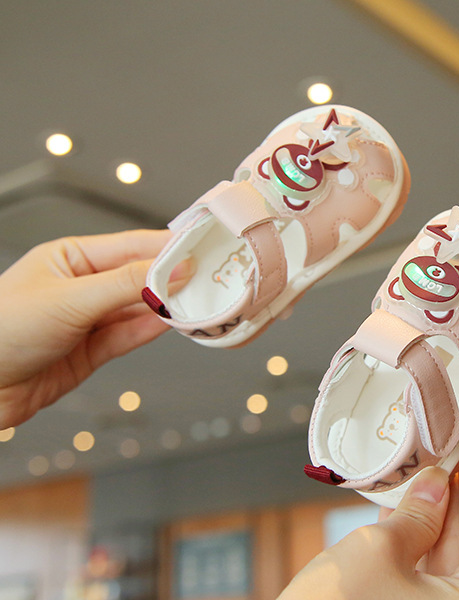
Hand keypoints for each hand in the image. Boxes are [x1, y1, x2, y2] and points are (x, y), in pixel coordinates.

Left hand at [0, 230, 186, 428]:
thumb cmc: (0, 331)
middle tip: (212, 277)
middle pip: (140, 277)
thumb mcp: (70, 299)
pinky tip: (176, 322)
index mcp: (70, 258)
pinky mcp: (91, 352)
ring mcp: (88, 319)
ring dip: (169, 307)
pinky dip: (153, 330)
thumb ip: (128, 285)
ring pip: (139, 309)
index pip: (131, 246)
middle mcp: (82, 286)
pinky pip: (130, 336)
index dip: (169, 247)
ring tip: (202, 302)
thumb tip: (177, 269)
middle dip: (174, 278)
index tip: (204, 248)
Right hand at [279, 442, 458, 599]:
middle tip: (445, 452)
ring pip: (439, 556)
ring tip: (420, 471)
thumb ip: (416, 514)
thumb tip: (437, 483)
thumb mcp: (380, 550)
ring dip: (429, 512)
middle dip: (455, 495)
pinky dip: (408, 537)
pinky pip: (415, 571)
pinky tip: (397, 505)